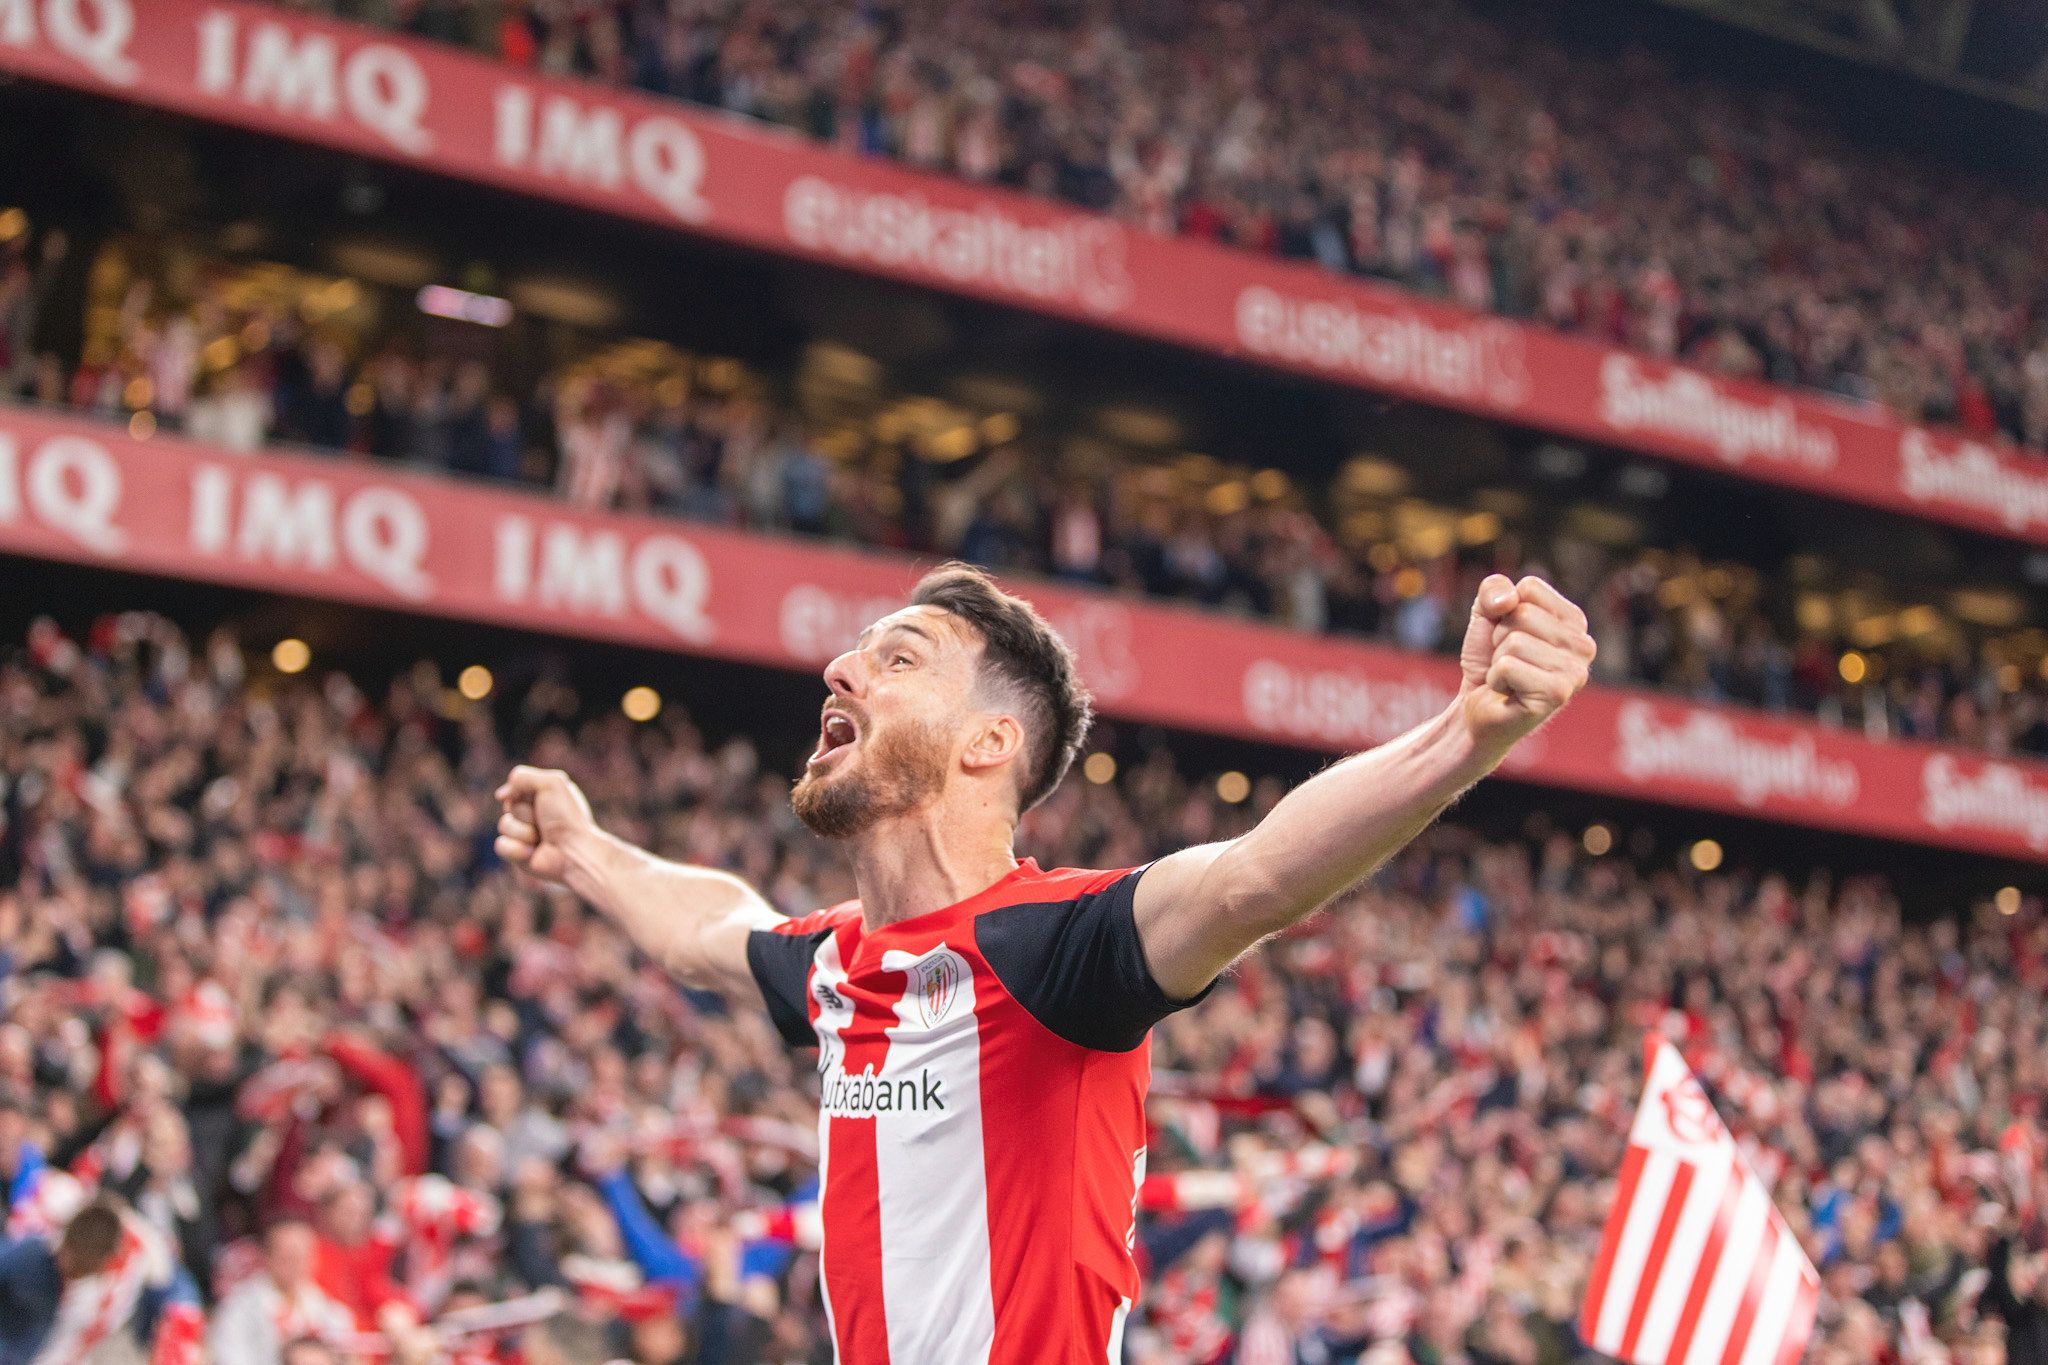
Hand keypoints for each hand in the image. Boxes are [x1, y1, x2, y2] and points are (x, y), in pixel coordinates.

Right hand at [494, 765, 599, 885]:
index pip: (517, 786)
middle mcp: (536, 814)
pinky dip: (517, 849)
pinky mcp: (518, 854)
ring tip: (541, 839)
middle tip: (544, 821)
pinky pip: (502, 845)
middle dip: (524, 812)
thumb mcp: (551, 784)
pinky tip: (533, 853)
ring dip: (523, 831)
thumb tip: (500, 795)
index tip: (536, 797)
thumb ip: (522, 777)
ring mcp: (526, 834)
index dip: (520, 791)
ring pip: (504, 825)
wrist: (573, 853)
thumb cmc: (567, 818)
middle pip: (509, 805)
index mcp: (546, 796)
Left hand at [1457, 574, 1594, 756]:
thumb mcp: (1486, 614)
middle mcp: (1584, 645)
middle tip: (1506, 661)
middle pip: (1522, 614)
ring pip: (1514, 641)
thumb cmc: (1487, 660)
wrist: (1476, 705)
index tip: (1507, 635)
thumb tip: (1509, 601)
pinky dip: (1495, 679)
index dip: (1505, 610)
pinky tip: (1507, 692)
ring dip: (1498, 661)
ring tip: (1508, 678)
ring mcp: (1575, 672)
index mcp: (1574, 621)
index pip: (1530, 588)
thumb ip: (1494, 590)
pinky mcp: (1556, 694)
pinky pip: (1507, 666)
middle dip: (1499, 637)